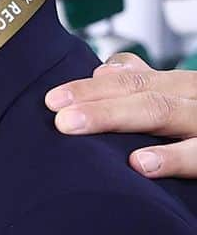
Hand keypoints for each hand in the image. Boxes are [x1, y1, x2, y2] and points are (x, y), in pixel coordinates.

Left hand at [45, 52, 196, 177]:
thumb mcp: (183, 100)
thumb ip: (147, 86)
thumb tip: (103, 70)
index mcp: (184, 87)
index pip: (133, 79)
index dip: (91, 88)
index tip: (51, 100)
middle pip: (146, 95)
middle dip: (98, 104)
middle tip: (58, 117)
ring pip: (169, 115)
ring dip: (120, 120)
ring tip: (78, 127)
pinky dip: (173, 158)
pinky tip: (142, 165)